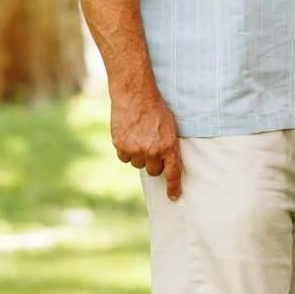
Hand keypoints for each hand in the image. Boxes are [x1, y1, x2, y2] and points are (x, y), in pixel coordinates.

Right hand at [110, 85, 182, 200]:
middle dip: (152, 163)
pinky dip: (125, 150)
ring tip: (139, 136)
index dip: (173, 187)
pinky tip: (128, 135)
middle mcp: (152, 151)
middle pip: (153, 171)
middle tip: (150, 147)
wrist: (135, 96)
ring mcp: (135, 149)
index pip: (172, 173)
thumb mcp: (169, 127)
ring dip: (138, 155)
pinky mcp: (121, 145)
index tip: (173, 197)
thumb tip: (164, 162)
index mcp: (168, 146)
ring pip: (137, 164)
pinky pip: (124, 157)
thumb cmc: (155, 109)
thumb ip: (167, 145)